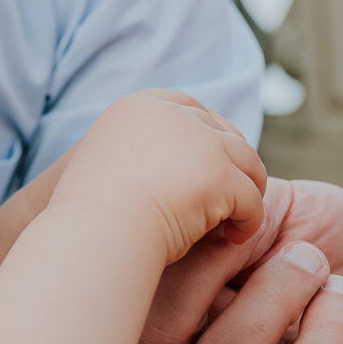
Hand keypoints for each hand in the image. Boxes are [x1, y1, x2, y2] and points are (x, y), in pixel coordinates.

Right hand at [54, 89, 265, 266]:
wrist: (93, 233)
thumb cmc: (90, 214)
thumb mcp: (104, 162)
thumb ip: (133, 150)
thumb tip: (167, 165)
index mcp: (136, 107)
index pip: (186, 107)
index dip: (205, 132)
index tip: (210, 161)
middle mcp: (170, 114)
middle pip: (220, 130)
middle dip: (230, 161)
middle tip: (231, 194)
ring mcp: (200, 142)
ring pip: (246, 160)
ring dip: (247, 188)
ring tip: (237, 217)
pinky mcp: (220, 175)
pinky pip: (251, 197)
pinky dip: (249, 220)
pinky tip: (236, 237)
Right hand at [141, 177, 342, 343]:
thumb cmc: (313, 230)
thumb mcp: (263, 203)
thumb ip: (220, 213)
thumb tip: (189, 216)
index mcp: (180, 300)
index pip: (131, 295)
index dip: (166, 250)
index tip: (215, 211)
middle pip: (162, 336)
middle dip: (214, 268)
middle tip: (265, 237)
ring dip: (276, 295)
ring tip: (313, 265)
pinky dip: (333, 325)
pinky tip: (342, 297)